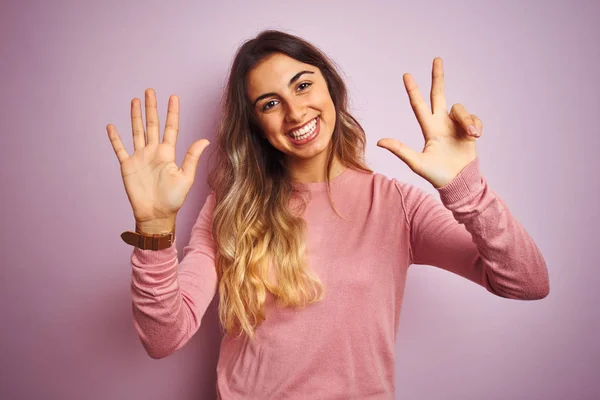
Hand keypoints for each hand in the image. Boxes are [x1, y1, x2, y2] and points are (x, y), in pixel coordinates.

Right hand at [107, 88, 209, 224]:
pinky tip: (111, 126)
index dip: (172, 112)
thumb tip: (205, 139)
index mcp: (168, 153)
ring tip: (135, 100)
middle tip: (150, 91)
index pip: (170, 128)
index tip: (173, 96)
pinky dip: (115, 138)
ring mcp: (140, 157)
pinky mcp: (127, 165)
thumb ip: (192, 157)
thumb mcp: (186, 177)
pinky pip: (120, 148)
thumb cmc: (173, 199)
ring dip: (135, 116)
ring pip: (137, 131)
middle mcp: (154, 152)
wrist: (156, 215)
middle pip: (152, 124)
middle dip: (152, 108)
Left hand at [377, 57, 481, 188]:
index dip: (413, 90)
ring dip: (466, 119)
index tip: (406, 74)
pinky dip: (475, 125)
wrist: (459, 182)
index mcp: (429, 128)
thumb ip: (400, 150)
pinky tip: (474, 136)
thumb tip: (379, 141)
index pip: (419, 104)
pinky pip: (474, 118)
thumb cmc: (436, 175)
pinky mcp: (470, 130)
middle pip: (439, 94)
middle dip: (438, 77)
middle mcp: (441, 123)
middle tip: (436, 59)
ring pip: (460, 109)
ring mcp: (456, 126)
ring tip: (470, 134)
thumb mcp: (416, 163)